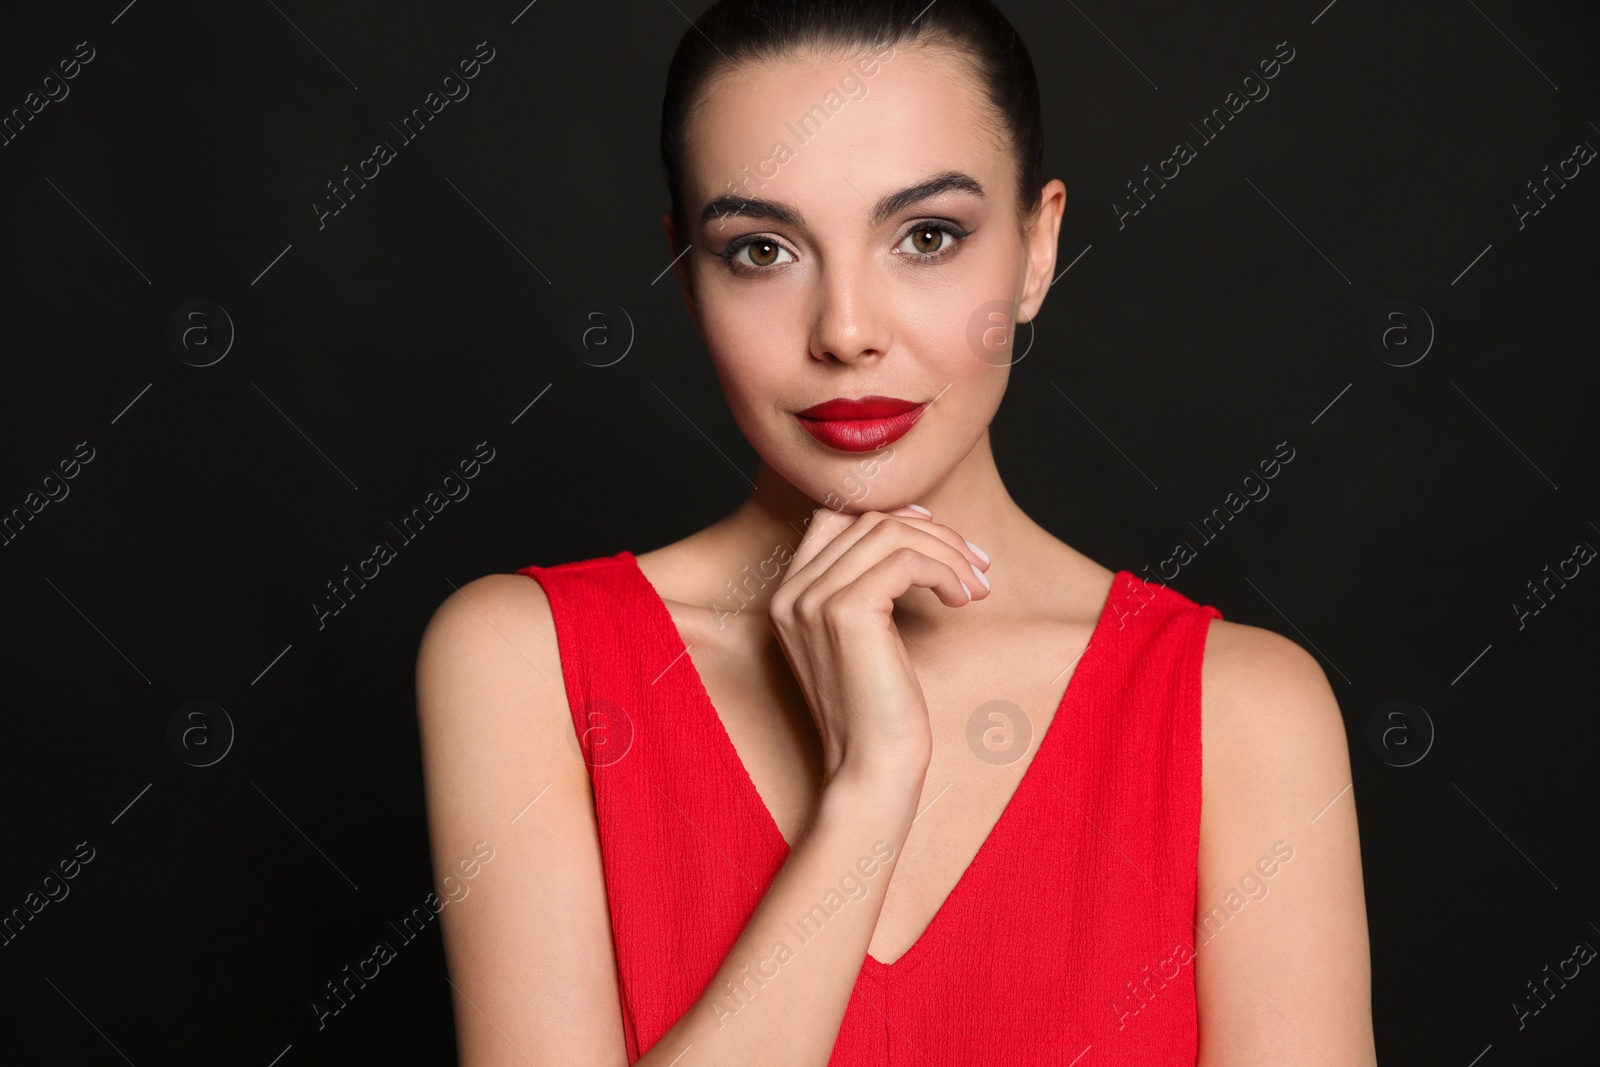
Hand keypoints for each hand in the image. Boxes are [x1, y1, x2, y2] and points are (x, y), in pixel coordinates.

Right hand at [766, 505, 991, 791]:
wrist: (871, 769)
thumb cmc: (879, 712)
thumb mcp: (867, 638)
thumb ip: (869, 587)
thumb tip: (916, 530)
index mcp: (787, 596)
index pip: (836, 520)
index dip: (891, 516)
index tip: (938, 535)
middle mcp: (790, 592)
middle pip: (868, 522)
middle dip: (934, 535)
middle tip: (978, 565)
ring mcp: (812, 600)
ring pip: (890, 534)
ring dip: (946, 552)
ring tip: (976, 586)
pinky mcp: (844, 612)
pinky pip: (905, 561)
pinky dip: (944, 571)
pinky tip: (963, 600)